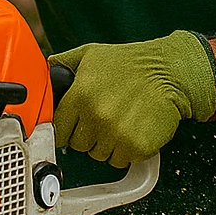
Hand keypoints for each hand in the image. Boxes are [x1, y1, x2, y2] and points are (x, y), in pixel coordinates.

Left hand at [49, 31, 215, 167]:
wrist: (170, 72)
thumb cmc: (132, 62)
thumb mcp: (92, 54)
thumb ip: (64, 63)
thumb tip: (46, 68)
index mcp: (80, 96)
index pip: (59, 130)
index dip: (67, 128)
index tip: (75, 125)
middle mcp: (96, 117)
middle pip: (78, 146)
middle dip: (88, 136)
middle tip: (103, 119)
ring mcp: (117, 134)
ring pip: (99, 155)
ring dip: (107, 144)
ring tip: (120, 122)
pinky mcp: (136, 147)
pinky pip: (121, 160)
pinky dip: (127, 150)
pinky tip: (133, 130)